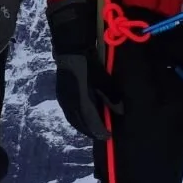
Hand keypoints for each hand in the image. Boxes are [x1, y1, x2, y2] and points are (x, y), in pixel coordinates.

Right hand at [47, 0, 121, 140]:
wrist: (70, 47)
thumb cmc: (89, 61)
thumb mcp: (103, 78)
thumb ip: (111, 96)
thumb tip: (120, 111)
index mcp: (80, 98)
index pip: (90, 120)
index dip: (100, 130)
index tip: (108, 136)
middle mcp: (69, 101)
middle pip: (80, 122)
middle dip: (91, 130)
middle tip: (101, 135)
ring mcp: (63, 98)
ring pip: (73, 118)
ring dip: (83, 125)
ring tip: (93, 129)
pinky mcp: (62, 94)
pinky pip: (70, 112)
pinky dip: (77, 118)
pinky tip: (84, 117)